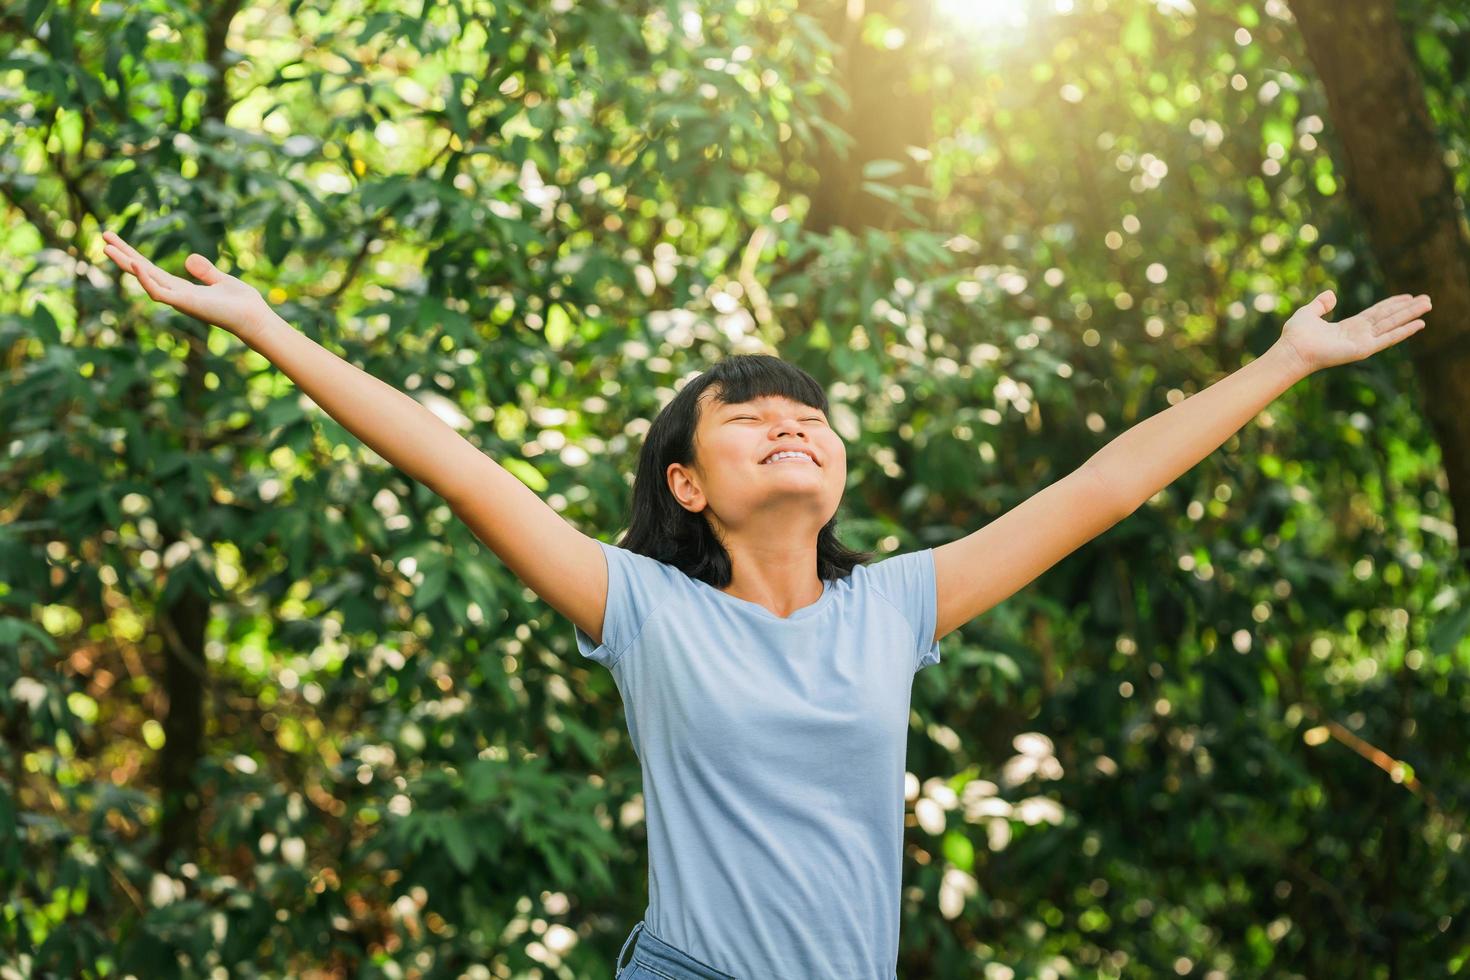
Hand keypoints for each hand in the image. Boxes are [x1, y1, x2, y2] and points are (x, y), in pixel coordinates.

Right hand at [101, 231, 273, 341]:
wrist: (254, 318)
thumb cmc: (241, 303)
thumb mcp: (220, 280)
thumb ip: (205, 271)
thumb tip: (189, 259)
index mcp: (182, 288)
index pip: (152, 269)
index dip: (134, 255)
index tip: (118, 240)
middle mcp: (176, 294)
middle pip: (142, 271)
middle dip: (123, 255)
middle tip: (104, 236)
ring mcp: (178, 300)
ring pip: (144, 280)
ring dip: (127, 264)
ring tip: (108, 247)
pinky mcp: (185, 304)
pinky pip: (159, 292)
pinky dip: (147, 279)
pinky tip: (136, 264)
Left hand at [1276, 289, 1430, 375]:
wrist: (1293, 350)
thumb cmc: (1296, 335)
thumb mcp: (1309, 312)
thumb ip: (1321, 304)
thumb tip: (1331, 294)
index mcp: (1349, 326)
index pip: (1376, 313)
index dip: (1393, 304)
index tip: (1408, 296)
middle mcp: (1359, 334)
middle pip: (1389, 317)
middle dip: (1408, 308)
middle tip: (1427, 299)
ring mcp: (1363, 342)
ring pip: (1393, 324)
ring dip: (1411, 315)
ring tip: (1428, 305)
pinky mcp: (1364, 349)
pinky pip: (1388, 338)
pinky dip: (1404, 331)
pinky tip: (1419, 324)